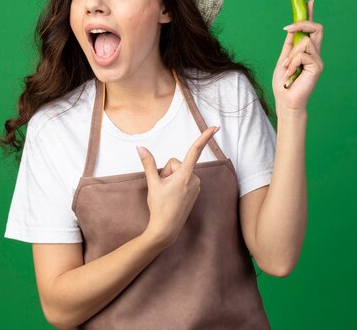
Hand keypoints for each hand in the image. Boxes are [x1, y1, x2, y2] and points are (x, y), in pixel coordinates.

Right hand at [136, 126, 218, 247]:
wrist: (166, 229)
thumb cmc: (159, 207)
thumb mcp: (152, 183)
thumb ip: (148, 163)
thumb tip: (140, 147)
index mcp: (184, 175)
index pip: (195, 151)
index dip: (204, 137)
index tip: (215, 127)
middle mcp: (194, 179)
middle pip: (176, 164)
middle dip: (167, 172)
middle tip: (162, 187)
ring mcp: (195, 186)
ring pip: (180, 172)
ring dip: (171, 179)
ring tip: (167, 193)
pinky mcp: (195, 191)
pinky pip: (184, 180)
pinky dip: (176, 184)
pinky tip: (172, 196)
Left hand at [272, 0, 324, 112]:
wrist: (286, 101)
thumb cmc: (284, 84)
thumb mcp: (284, 59)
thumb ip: (289, 45)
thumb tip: (291, 28)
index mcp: (306, 51)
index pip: (311, 29)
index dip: (311, 14)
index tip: (309, 0)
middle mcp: (315, 53)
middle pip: (316, 28)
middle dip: (302, 23)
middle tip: (288, 29)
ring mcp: (318, 59)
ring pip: (304, 42)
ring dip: (291, 55)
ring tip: (287, 69)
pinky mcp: (318, 66)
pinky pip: (302, 54)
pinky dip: (292, 63)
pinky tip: (290, 75)